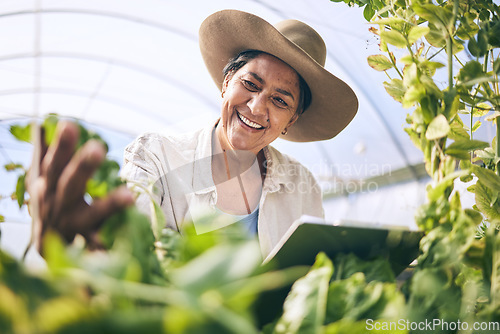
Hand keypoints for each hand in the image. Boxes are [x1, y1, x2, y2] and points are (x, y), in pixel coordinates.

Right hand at [27, 121, 133, 252]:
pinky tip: (127, 244)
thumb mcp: (44, 175)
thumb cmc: (51, 197)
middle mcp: (59, 204)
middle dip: (82, 167)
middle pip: (70, 184)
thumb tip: (41, 123)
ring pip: (91, 215)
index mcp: (49, 184)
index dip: (61, 145)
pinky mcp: (89, 242)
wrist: (45, 242)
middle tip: (98, 148)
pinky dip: (113, 245)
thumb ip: (45, 150)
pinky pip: (103, 243)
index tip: (69, 124)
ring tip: (129, 196)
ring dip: (109, 205)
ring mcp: (74, 225)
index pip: (54, 162)